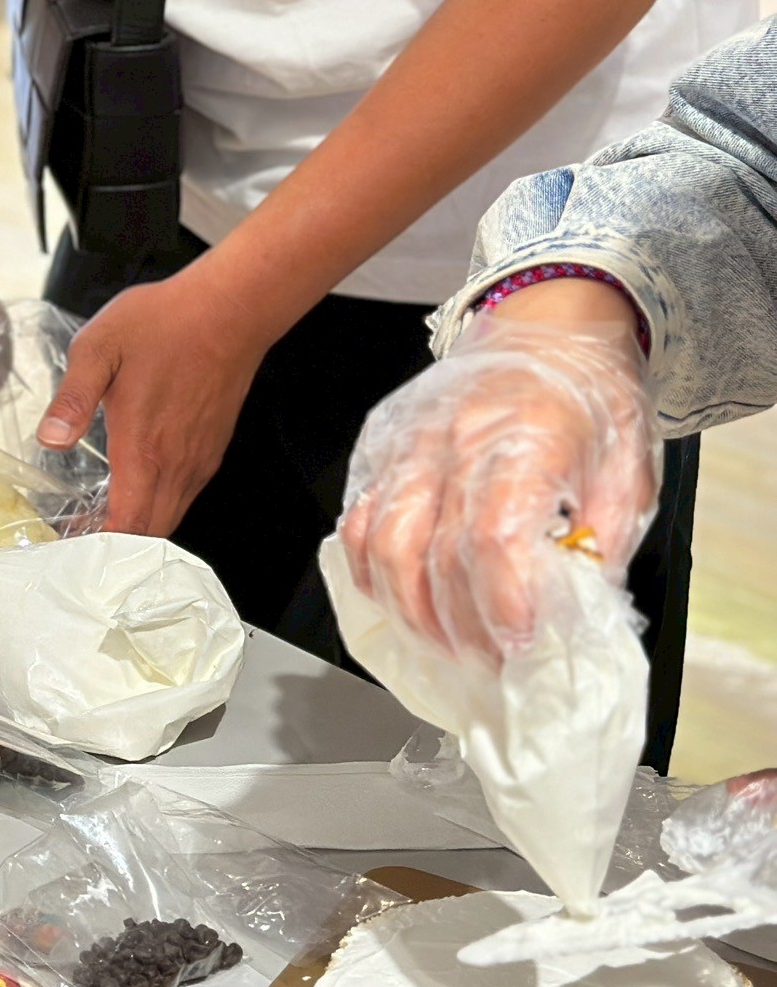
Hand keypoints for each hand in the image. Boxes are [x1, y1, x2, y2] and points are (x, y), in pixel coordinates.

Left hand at [36, 261, 268, 535]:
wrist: (228, 310)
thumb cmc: (163, 324)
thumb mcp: (99, 349)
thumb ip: (72, 399)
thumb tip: (50, 440)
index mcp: (144, 449)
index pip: (126, 526)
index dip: (99, 546)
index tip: (71, 547)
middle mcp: (176, 464)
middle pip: (149, 532)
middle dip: (115, 546)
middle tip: (78, 539)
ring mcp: (198, 459)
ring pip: (169, 517)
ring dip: (138, 528)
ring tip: (100, 523)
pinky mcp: (211, 448)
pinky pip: (184, 495)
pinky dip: (158, 506)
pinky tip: (134, 490)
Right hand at [338, 286, 656, 660]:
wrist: (544, 324)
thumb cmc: (589, 395)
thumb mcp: (629, 469)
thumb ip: (604, 540)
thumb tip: (578, 608)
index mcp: (526, 440)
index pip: (493, 536)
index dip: (501, 601)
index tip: (521, 640)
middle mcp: (454, 440)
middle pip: (431, 553)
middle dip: (458, 625)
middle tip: (487, 662)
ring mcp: (408, 442)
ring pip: (382, 541)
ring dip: (409, 608)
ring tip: (441, 642)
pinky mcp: (380, 444)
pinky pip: (358, 518)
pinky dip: (370, 569)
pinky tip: (399, 598)